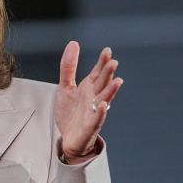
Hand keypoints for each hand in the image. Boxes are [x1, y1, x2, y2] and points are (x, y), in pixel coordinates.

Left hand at [55, 41, 123, 161]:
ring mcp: (93, 111)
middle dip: (108, 73)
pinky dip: (101, 112)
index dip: (102, 62)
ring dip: (111, 90)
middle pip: (102, 84)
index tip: (107, 51)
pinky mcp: (90, 126)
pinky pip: (97, 118)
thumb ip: (69, 67)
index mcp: (88, 88)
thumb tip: (73, 43)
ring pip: (104, 99)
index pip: (97, 73)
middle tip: (113, 62)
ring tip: (118, 80)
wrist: (69, 139)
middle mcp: (94, 98)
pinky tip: (104, 105)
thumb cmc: (70, 113)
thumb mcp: (65, 87)